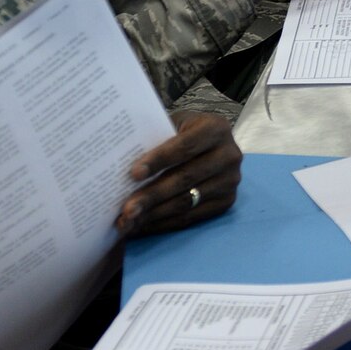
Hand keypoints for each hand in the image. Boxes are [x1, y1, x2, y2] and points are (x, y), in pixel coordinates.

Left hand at [117, 113, 241, 233]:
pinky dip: (164, 223)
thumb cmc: (182, 132)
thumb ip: (155, 137)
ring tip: (129, 221)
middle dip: (153, 195)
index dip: (159, 160)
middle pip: (186, 178)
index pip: (185, 147)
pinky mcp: (227, 201)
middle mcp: (229, 155)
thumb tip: (120, 162)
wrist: (209, 144)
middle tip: (126, 209)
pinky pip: (191, 217)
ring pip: (187, 201)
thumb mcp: (173, 124)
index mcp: (216, 129)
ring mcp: (230, 181)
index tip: (133, 174)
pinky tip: (143, 225)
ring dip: (154, 214)